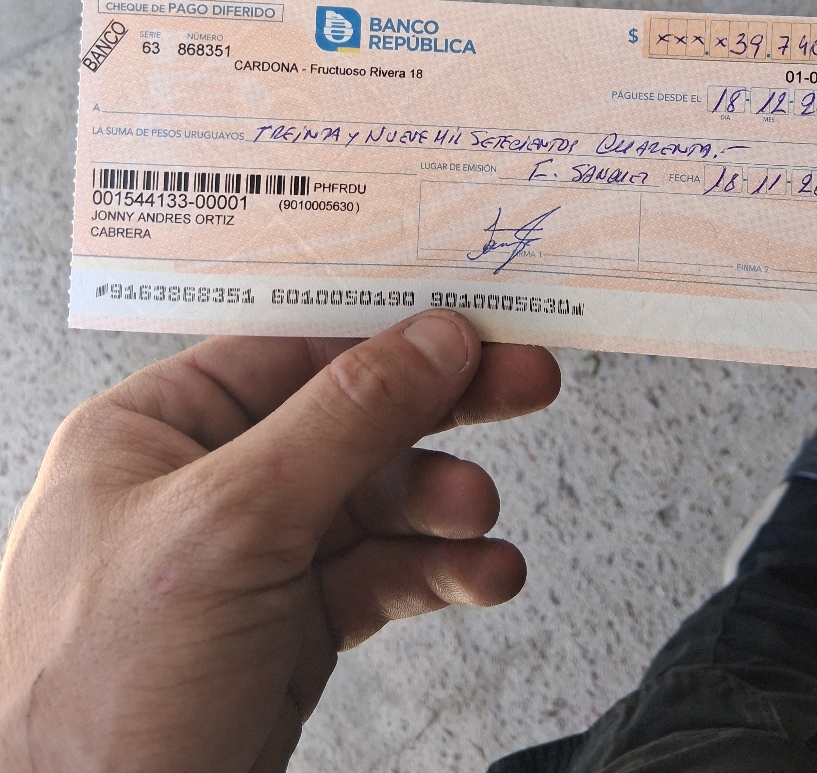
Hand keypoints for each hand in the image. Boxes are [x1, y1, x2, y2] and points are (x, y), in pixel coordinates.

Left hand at [0, 313, 559, 772]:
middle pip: (349, 418)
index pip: (291, 347)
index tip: (469, 321)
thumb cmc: (94, 694)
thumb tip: (431, 340)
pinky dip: (437, 571)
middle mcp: (206, 483)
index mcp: (156, 428)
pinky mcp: (291, 627)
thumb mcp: (231, 521)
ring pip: (376, 501)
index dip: (386, 330)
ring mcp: (253, 558)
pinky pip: (382, 574)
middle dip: (440, 407)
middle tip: (523, 383)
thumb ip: (344, 419)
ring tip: (478, 515)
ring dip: (440, 503)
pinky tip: (481, 572)